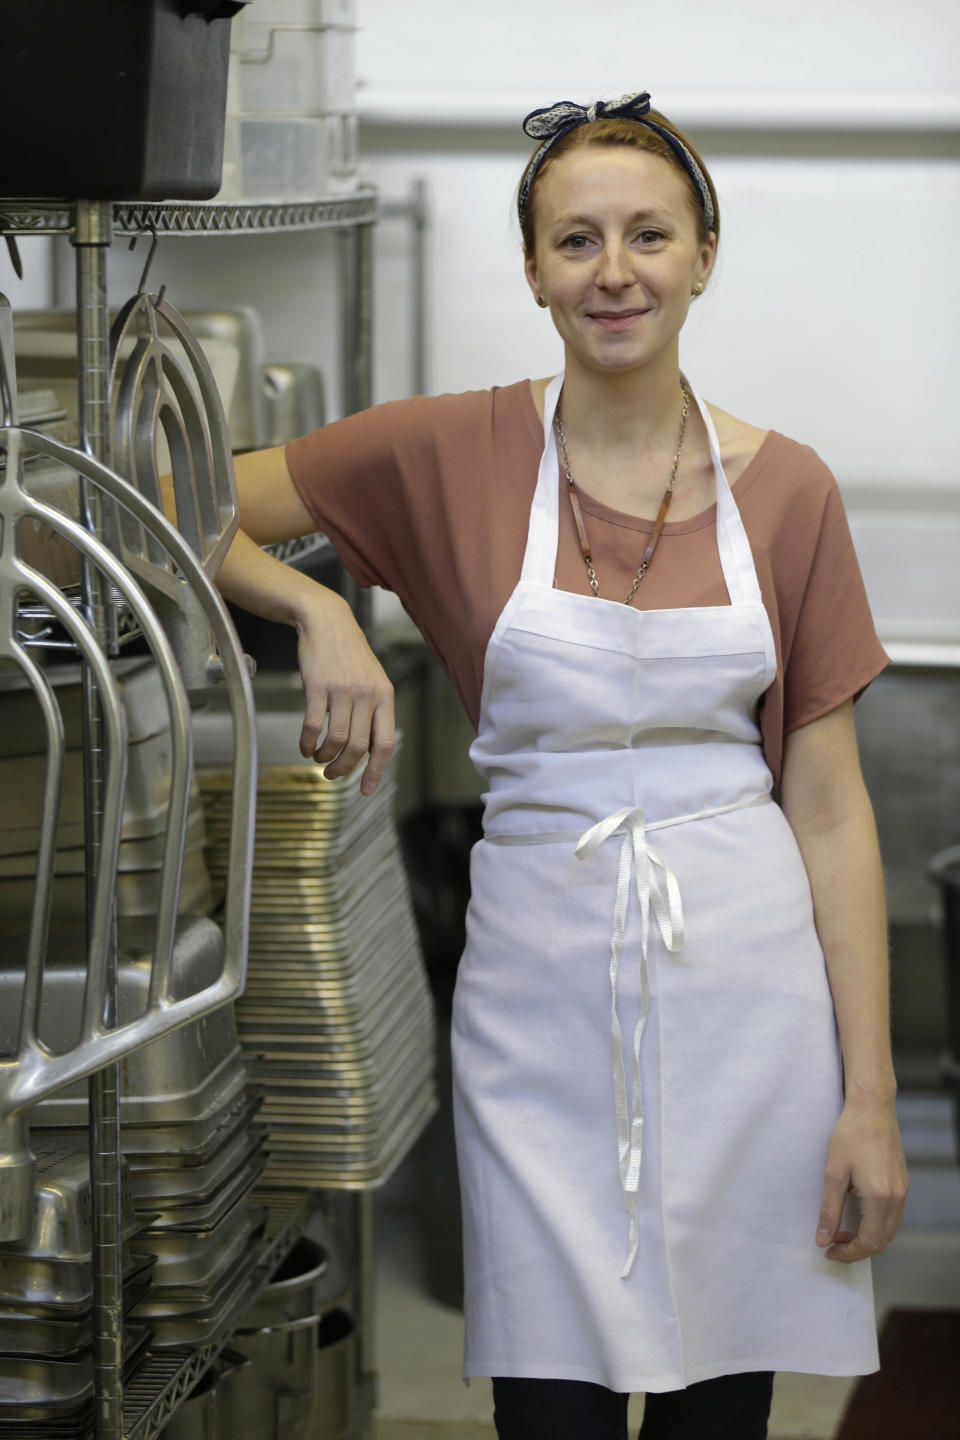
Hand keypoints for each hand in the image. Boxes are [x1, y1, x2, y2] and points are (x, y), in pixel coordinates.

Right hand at [295, 592, 394, 795]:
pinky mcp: (318, 686)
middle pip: (358, 748)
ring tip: (317, 757)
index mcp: (385, 696)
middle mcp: (367, 694)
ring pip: (336, 740)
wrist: (327, 621)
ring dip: (324, 757)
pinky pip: (312, 725)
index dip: (375, 771)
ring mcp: (343, 690)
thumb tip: (369, 751)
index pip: (385, 743)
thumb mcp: (372, 680)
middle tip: (332, 774)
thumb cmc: (349, 655)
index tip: (365, 789)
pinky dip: (307, 742)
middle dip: (344, 769)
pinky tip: (305, 746)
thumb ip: (373, 712)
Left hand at [815, 1099, 908, 1261]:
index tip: (828, 1250)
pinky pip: (892, 1216)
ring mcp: (902, 1191)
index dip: (848, 1253)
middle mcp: (896, 1198)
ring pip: (889, 1230)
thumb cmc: (850, 1135)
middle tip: (832, 1242)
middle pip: (882, 1241)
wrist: (872, 1108)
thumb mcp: (834, 1172)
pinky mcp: (902, 1184)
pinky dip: (876, 1224)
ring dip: (867, 1237)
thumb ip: (829, 1209)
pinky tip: (857, 1214)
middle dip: (856, 1248)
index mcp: (880, 1198)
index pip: (869, 1242)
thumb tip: (822, 1238)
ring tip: (841, 1230)